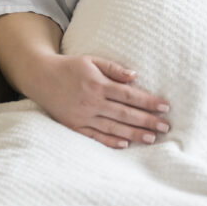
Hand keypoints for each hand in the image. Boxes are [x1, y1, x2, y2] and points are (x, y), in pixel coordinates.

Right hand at [29, 52, 171, 148]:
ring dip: (133, 134)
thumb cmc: (70, 67)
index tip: (165, 107)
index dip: (148, 102)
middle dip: (147, 121)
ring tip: (151, 139)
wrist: (41, 77)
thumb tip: (135, 76)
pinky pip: (95, 136)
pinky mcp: (74, 126)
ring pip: (113, 127)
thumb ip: (114, 69)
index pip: (130, 95)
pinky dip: (110, 141)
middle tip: (165, 127)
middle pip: (125, 114)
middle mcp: (92, 102)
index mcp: (98, 84)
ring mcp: (83, 116)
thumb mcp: (92, 60)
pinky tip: (125, 144)